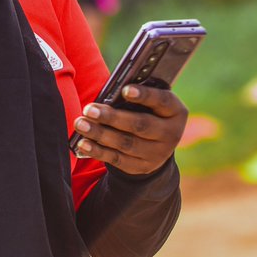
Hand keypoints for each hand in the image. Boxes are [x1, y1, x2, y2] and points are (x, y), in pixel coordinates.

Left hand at [71, 85, 188, 175]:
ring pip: (126, 143)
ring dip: (100, 133)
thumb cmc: (147, 112)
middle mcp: (171, 134)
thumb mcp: (150, 103)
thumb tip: (108, 94)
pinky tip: (83, 143)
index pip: (163, 101)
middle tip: (89, 109)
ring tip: (81, 124)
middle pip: (140, 125)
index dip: (145, 95)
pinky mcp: (141, 167)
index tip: (125, 90)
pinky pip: (117, 159)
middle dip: (112, 117)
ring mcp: (157, 154)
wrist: (156, 146)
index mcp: (175, 112)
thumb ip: (135, 97)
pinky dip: (98, 151)